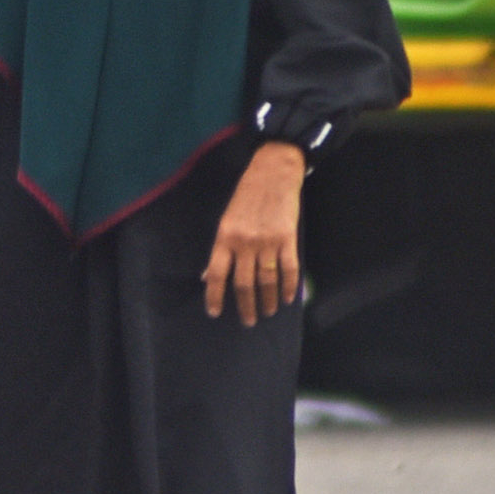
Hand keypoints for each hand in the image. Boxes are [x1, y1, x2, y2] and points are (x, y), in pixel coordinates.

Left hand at [203, 142, 306, 323]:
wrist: (273, 172)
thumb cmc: (247, 195)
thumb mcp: (226, 220)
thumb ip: (220, 250)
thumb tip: (205, 276)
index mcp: (225, 237)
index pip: (216, 274)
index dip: (214, 296)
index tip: (215, 313)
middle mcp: (244, 243)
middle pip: (243, 283)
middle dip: (246, 306)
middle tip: (249, 320)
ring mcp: (267, 242)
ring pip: (266, 280)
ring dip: (267, 300)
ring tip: (267, 312)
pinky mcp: (287, 239)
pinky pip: (288, 270)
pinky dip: (288, 287)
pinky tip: (287, 299)